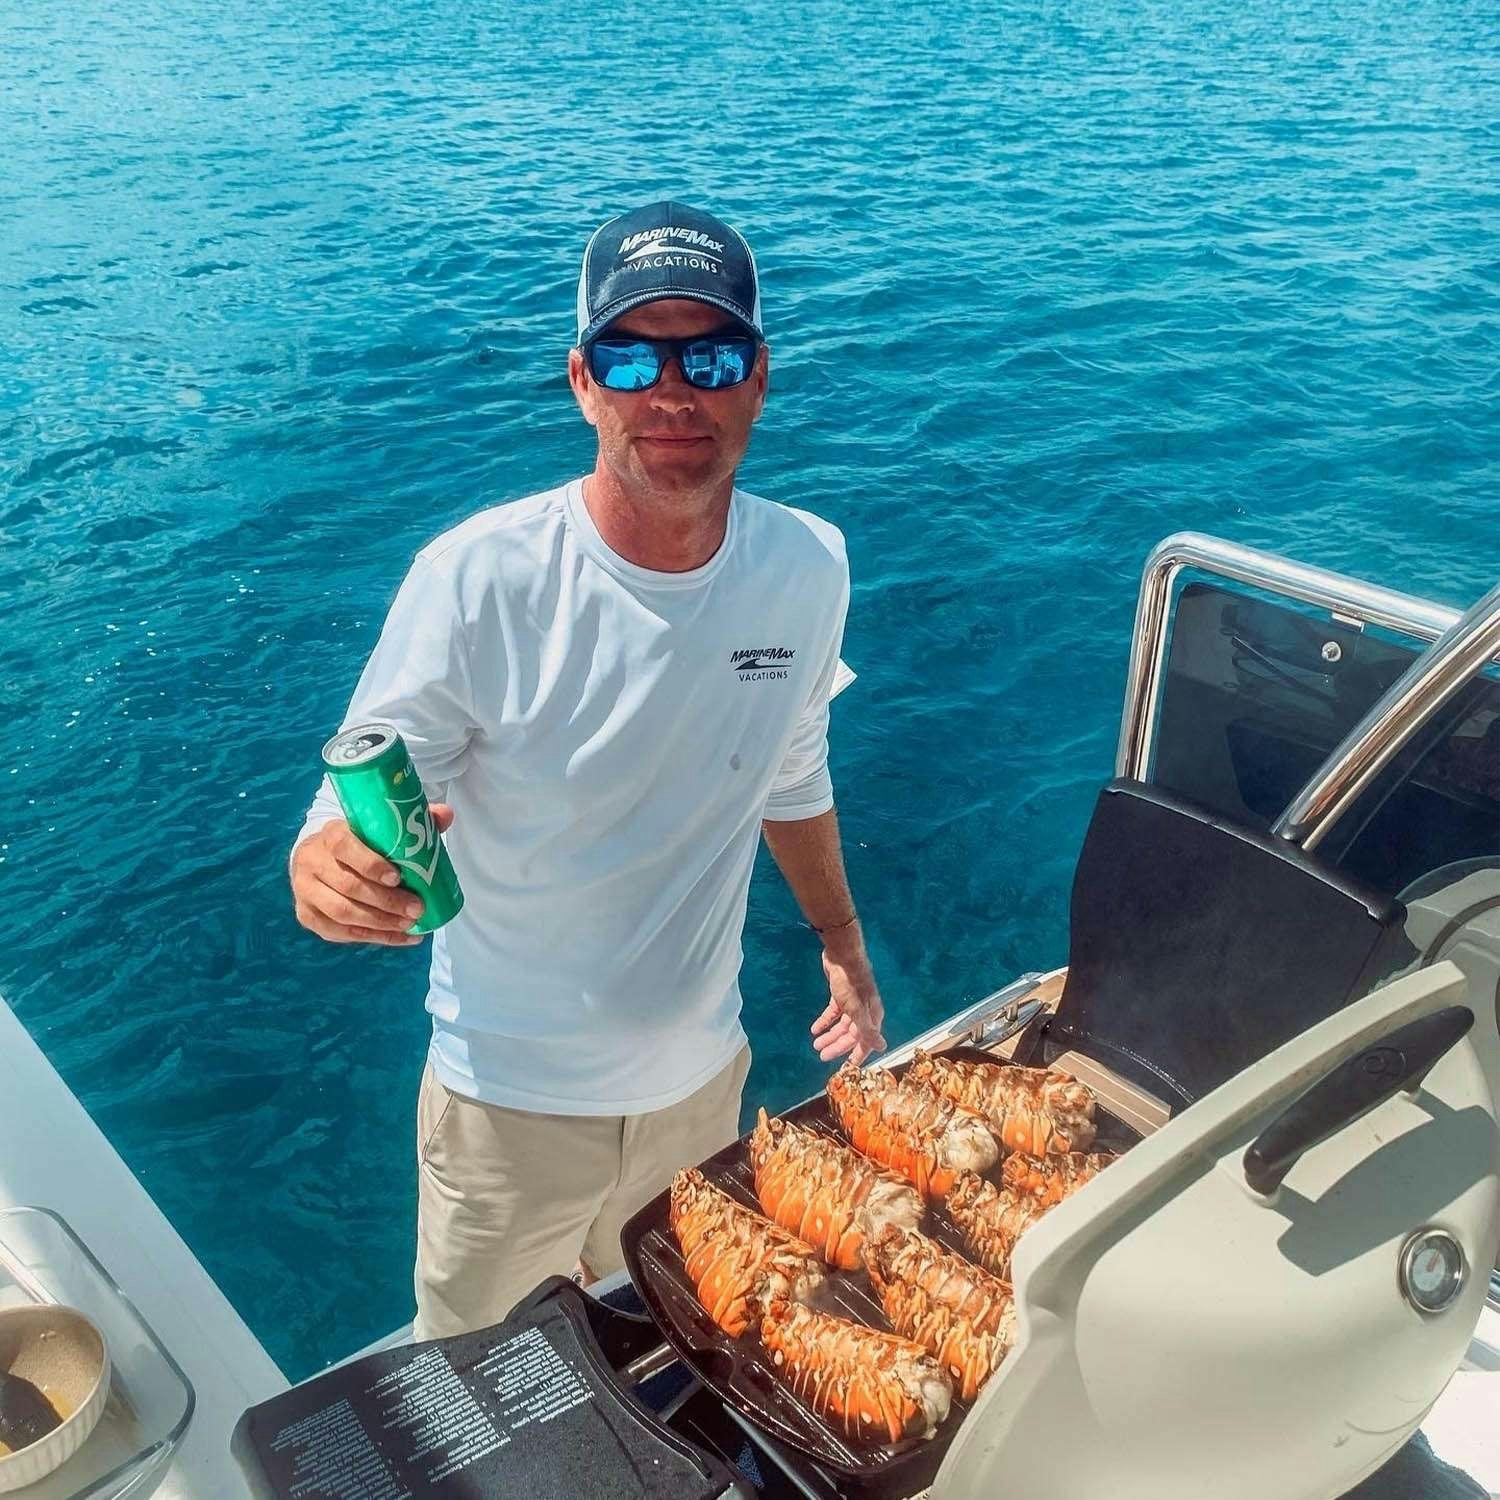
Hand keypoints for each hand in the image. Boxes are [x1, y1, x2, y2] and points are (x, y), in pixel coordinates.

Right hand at [291, 804, 454, 946]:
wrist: (319, 856)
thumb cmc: (358, 841)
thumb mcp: (378, 827)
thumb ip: (410, 820)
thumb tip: (446, 815)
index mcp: (330, 834)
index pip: (345, 847)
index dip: (371, 864)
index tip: (397, 877)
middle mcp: (312, 862)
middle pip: (348, 886)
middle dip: (386, 901)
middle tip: (416, 908)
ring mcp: (305, 891)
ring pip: (342, 913)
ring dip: (380, 923)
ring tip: (409, 924)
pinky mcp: (307, 915)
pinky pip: (339, 932)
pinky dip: (373, 937)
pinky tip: (399, 937)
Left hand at [810, 926, 885, 1065]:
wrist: (842, 955)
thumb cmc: (852, 983)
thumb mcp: (857, 1009)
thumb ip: (867, 1030)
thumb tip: (883, 1048)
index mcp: (872, 1015)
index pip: (866, 1040)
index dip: (857, 1054)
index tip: (847, 1068)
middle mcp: (864, 1011)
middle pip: (851, 1034)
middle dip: (837, 1046)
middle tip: (821, 1055)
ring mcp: (852, 1002)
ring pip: (841, 1025)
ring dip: (829, 1035)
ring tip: (816, 1044)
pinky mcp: (840, 995)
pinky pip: (833, 1013)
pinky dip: (824, 1021)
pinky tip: (815, 1029)